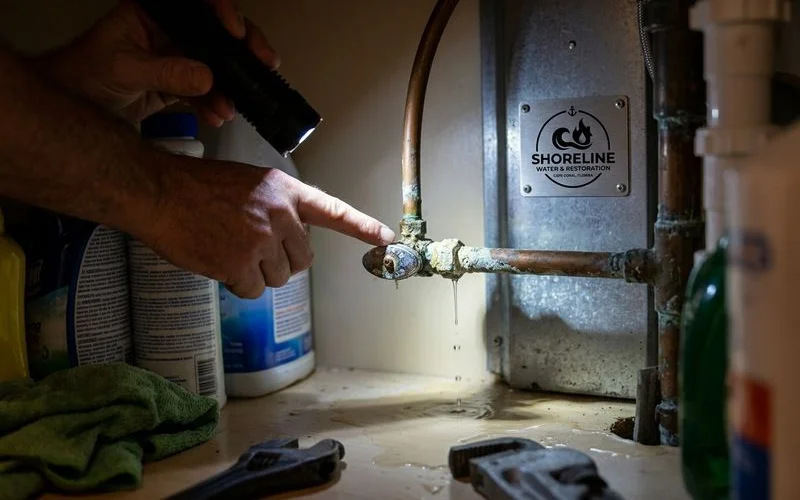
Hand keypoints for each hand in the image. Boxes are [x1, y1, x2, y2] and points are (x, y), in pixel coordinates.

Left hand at [33, 0, 275, 124]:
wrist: (71, 107)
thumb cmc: (83, 75)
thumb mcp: (124, 69)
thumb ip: (166, 73)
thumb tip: (207, 78)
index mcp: (153, 13)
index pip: (197, 4)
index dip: (222, 12)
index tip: (236, 33)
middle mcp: (168, 31)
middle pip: (216, 33)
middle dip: (242, 49)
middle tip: (264, 64)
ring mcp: (175, 58)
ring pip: (216, 65)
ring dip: (231, 86)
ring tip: (236, 106)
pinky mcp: (176, 85)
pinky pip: (206, 91)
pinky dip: (215, 104)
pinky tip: (219, 116)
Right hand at [143, 154, 395, 297]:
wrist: (159, 192)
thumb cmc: (199, 187)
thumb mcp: (250, 184)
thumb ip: (277, 208)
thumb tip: (292, 239)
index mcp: (285, 191)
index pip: (333, 211)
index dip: (362, 227)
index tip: (387, 239)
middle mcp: (279, 215)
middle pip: (303, 259)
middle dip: (282, 260)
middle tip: (252, 247)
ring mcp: (260, 241)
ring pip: (278, 278)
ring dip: (258, 273)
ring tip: (229, 248)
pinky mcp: (239, 265)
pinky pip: (252, 290)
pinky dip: (237, 284)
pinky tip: (219, 262)